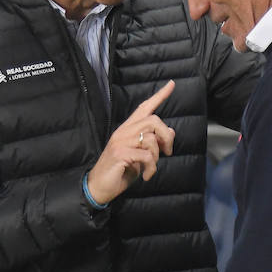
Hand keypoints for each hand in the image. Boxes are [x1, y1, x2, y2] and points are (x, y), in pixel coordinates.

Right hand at [85, 80, 176, 204]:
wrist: (99, 187)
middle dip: (166, 136)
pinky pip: (146, 156)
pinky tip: (147, 175)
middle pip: (153, 120)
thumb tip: (171, 131)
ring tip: (151, 168)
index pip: (144, 107)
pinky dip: (151, 168)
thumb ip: (153, 143)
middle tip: (168, 152)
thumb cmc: (120, 172)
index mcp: (128, 130)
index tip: (172, 84)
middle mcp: (123, 132)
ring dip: (157, 156)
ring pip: (151, 138)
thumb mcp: (141, 156)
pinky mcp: (120, 153)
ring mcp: (120, 141)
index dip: (159, 96)